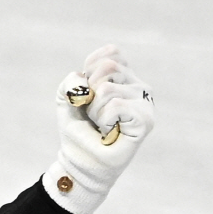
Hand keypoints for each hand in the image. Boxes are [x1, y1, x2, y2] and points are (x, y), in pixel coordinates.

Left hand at [42, 44, 154, 213]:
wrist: (80, 160)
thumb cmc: (78, 129)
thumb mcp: (66, 98)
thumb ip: (71, 81)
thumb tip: (86, 83)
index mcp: (125, 77)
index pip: (111, 53)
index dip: (90, 70)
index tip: (87, 94)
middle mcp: (140, 86)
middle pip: (109, 67)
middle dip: (90, 91)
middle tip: (94, 112)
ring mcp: (146, 103)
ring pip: (108, 89)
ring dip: (95, 109)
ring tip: (101, 124)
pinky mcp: (146, 120)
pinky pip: (116, 106)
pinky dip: (103, 119)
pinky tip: (109, 131)